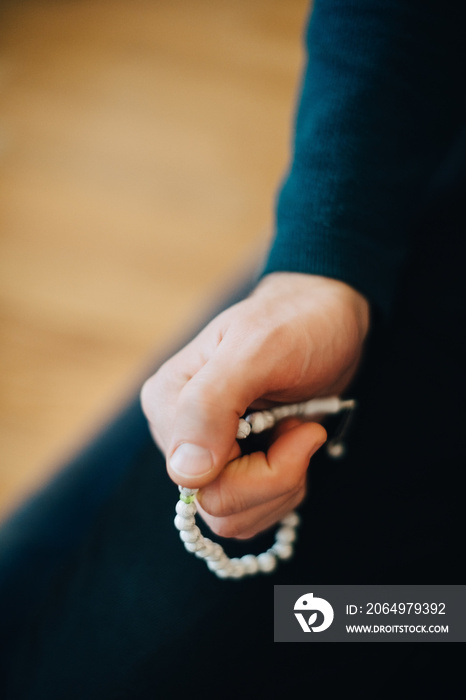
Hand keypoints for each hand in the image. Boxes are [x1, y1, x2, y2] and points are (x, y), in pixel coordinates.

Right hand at [141, 272, 368, 537]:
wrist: (328, 318)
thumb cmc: (296, 322)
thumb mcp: (258, 349)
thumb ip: (210, 404)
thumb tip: (185, 473)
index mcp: (169, 402)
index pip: (198, 480)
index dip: (259, 471)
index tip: (297, 426)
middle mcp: (179, 432)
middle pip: (217, 505)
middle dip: (276, 479)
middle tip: (302, 431)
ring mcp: (207, 452)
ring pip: (234, 517)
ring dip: (283, 485)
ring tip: (298, 433)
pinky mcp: (234, 465)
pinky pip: (251, 511)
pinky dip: (284, 489)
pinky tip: (294, 446)